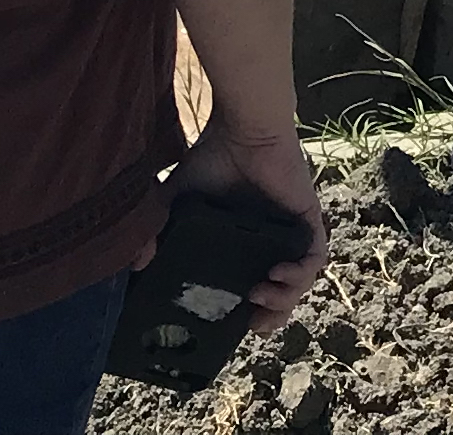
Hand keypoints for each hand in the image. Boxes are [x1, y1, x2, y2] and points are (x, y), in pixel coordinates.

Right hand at [168, 124, 327, 330]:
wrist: (242, 126)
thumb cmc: (212, 157)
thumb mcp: (174, 201)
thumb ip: (154, 230)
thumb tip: (136, 266)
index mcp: (245, 245)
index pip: (254, 292)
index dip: (246, 315)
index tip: (230, 327)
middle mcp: (271, 243)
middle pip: (283, 296)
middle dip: (271, 318)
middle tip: (251, 323)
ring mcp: (292, 233)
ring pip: (301, 282)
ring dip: (285, 299)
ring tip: (259, 297)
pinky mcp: (308, 220)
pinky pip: (316, 257)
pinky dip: (300, 273)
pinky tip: (277, 275)